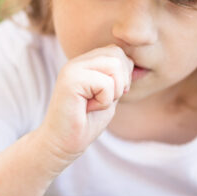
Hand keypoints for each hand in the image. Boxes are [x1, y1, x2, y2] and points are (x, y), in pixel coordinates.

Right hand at [37, 44, 133, 162]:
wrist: (62, 144)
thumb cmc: (86, 122)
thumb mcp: (109, 94)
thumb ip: (117, 77)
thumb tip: (133, 63)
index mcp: (85, 62)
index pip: (117, 51)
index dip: (123, 75)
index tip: (109, 95)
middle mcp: (77, 61)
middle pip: (117, 54)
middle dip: (121, 81)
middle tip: (103, 100)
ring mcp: (72, 68)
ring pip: (114, 65)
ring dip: (113, 91)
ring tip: (95, 103)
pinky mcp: (71, 80)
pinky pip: (106, 84)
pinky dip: (103, 102)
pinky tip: (87, 109)